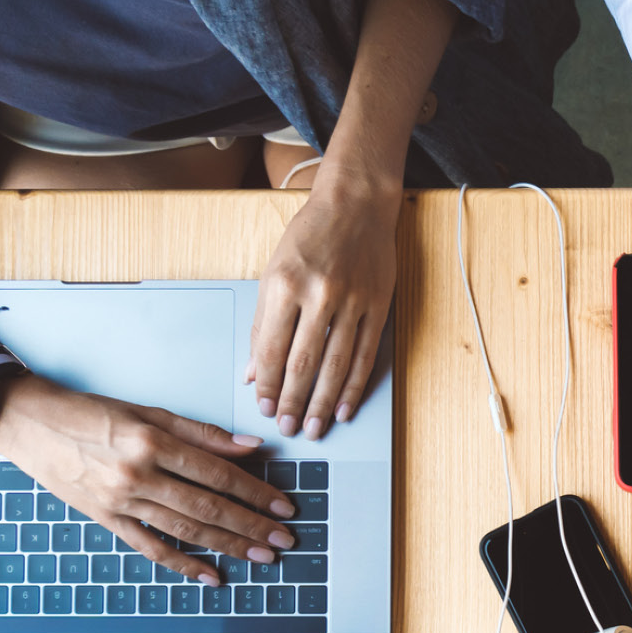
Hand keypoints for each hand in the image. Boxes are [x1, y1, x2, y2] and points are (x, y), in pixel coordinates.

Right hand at [0, 375, 297, 581]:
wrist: (30, 423)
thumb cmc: (89, 413)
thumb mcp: (148, 412)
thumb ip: (201, 433)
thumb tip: (251, 447)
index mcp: (153, 442)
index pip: (218, 473)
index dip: (256, 492)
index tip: (283, 506)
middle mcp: (138, 474)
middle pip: (208, 507)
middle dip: (252, 526)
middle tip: (284, 540)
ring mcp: (121, 501)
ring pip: (185, 530)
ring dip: (228, 546)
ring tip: (261, 556)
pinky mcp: (106, 519)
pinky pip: (150, 546)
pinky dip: (182, 564)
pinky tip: (210, 575)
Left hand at [249, 184, 399, 439]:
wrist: (356, 204)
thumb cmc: (310, 236)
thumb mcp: (273, 272)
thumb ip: (264, 324)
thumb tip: (254, 371)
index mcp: (284, 284)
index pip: (272, 348)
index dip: (268, 384)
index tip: (264, 406)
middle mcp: (318, 294)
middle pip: (303, 363)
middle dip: (293, 402)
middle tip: (287, 427)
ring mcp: (352, 301)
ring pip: (335, 365)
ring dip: (322, 402)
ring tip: (314, 427)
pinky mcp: (377, 305)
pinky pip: (364, 355)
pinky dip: (353, 386)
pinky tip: (343, 407)